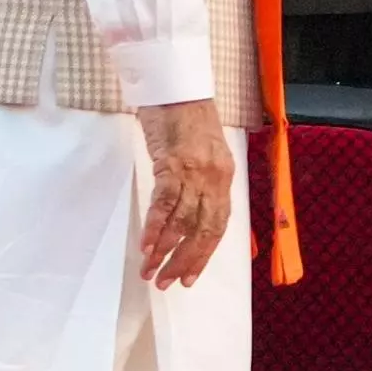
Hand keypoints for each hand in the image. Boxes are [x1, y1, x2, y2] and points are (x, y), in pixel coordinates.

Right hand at [134, 98, 237, 288]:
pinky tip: (146, 247)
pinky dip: (155, 228)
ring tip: (149, 271)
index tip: (188, 278)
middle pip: (202, 230)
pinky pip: (164, 203)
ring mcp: (194, 171)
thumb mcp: (203, 155)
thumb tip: (189, 218)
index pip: (218, 226)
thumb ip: (201, 184)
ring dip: (165, 251)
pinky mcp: (172, 163)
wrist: (177, 88)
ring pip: (182, 221)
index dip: (203, 255)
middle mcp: (214, 178)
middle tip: (165, 283)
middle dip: (184, 261)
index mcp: (224, 178)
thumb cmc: (187, 120)